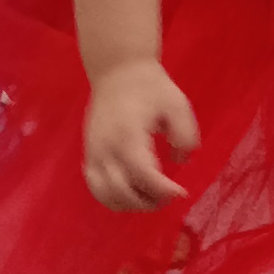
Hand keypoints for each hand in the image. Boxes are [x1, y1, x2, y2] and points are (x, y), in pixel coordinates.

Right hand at [83, 58, 198, 209]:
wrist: (117, 69)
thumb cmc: (150, 86)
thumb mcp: (177, 104)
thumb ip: (185, 135)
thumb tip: (180, 161)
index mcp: (128, 135)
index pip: (142, 174)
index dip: (162, 191)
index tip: (181, 192)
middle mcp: (106, 148)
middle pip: (121, 191)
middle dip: (148, 202)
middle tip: (168, 196)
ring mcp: (93, 152)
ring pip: (104, 194)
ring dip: (129, 204)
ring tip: (150, 197)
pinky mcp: (89, 153)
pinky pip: (95, 185)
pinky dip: (112, 197)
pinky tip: (131, 191)